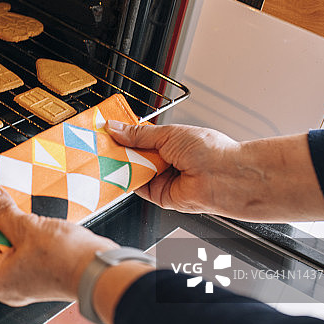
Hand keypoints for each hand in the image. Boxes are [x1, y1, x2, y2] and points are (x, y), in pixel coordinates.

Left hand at [0, 182, 115, 305]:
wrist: (99, 272)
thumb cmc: (64, 260)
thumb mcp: (26, 227)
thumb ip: (2, 210)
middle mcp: (7, 285)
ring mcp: (25, 281)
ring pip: (7, 249)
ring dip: (8, 226)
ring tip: (14, 207)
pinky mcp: (41, 274)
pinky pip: (23, 252)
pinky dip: (23, 235)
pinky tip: (31, 219)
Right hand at [105, 121, 323, 221]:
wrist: (225, 176)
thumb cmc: (209, 150)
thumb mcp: (168, 134)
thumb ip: (138, 134)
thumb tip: (116, 128)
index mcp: (170, 141)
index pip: (138, 137)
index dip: (122, 134)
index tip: (105, 130)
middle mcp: (165, 160)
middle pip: (132, 155)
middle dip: (117, 149)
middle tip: (99, 143)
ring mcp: (161, 178)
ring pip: (131, 170)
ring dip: (119, 164)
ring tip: (103, 155)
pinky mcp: (158, 196)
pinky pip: (135, 187)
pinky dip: (124, 180)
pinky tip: (114, 171)